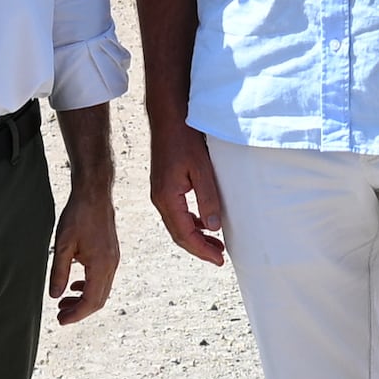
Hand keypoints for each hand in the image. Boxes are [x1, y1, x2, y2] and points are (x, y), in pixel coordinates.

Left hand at [51, 187, 121, 324]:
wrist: (94, 194)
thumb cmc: (78, 216)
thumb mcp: (62, 246)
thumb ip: (59, 273)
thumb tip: (55, 296)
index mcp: (100, 265)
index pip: (91, 301)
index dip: (76, 314)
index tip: (61, 320)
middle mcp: (111, 265)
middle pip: (98, 300)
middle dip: (79, 311)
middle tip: (60, 315)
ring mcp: (113, 260)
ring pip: (102, 290)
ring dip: (84, 300)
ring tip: (65, 302)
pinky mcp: (111, 254)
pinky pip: (103, 279)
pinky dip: (89, 287)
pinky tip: (75, 285)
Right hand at [147, 111, 230, 265]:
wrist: (168, 118)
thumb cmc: (185, 139)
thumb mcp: (202, 169)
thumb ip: (208, 199)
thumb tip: (214, 228)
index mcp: (167, 197)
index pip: (185, 234)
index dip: (202, 250)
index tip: (219, 260)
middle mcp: (159, 199)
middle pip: (179, 234)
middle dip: (199, 248)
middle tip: (219, 258)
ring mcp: (160, 193)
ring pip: (177, 225)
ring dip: (196, 237)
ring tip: (216, 245)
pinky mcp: (164, 187)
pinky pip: (176, 213)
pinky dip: (191, 223)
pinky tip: (205, 224)